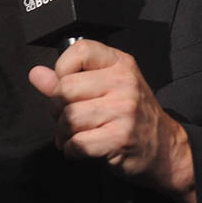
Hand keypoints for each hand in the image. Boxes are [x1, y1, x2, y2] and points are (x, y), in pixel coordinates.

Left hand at [28, 40, 196, 202]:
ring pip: (69, 118)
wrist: (165, 149)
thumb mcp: (106, 88)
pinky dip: (71, 150)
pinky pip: (77, 143)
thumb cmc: (132, 116)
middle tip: (68, 119)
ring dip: (63, 134)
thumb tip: (36, 74)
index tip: (66, 86)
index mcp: (120, 63)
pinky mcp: (120, 138)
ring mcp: (124, 110)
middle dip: (58, 110)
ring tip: (73, 136)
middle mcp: (124, 82)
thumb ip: (68, 79)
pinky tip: (81, 149)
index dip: (62, 69)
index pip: (80, 51)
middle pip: (65, 90)